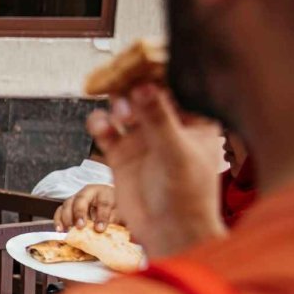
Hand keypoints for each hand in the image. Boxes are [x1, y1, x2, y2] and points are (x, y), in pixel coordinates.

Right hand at [54, 183, 119, 231]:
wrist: (109, 204)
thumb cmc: (116, 209)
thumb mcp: (123, 214)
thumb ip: (123, 222)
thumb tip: (131, 237)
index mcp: (105, 192)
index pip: (103, 202)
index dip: (101, 216)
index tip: (100, 229)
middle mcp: (89, 192)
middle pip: (81, 199)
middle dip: (80, 213)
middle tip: (80, 226)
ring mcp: (76, 198)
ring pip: (68, 203)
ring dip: (67, 217)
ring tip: (69, 230)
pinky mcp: (68, 206)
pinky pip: (59, 210)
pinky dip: (58, 220)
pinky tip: (60, 230)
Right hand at [90, 86, 226, 257]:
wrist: (169, 233)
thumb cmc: (187, 197)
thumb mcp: (176, 154)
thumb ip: (159, 119)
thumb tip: (144, 87)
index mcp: (194, 120)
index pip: (174, 87)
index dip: (156, 72)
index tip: (139, 60)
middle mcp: (168, 126)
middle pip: (145, 94)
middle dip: (131, 86)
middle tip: (119, 78)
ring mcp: (144, 140)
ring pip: (124, 110)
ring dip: (117, 105)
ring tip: (118, 113)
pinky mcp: (122, 155)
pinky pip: (107, 132)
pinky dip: (100, 125)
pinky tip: (99, 125)